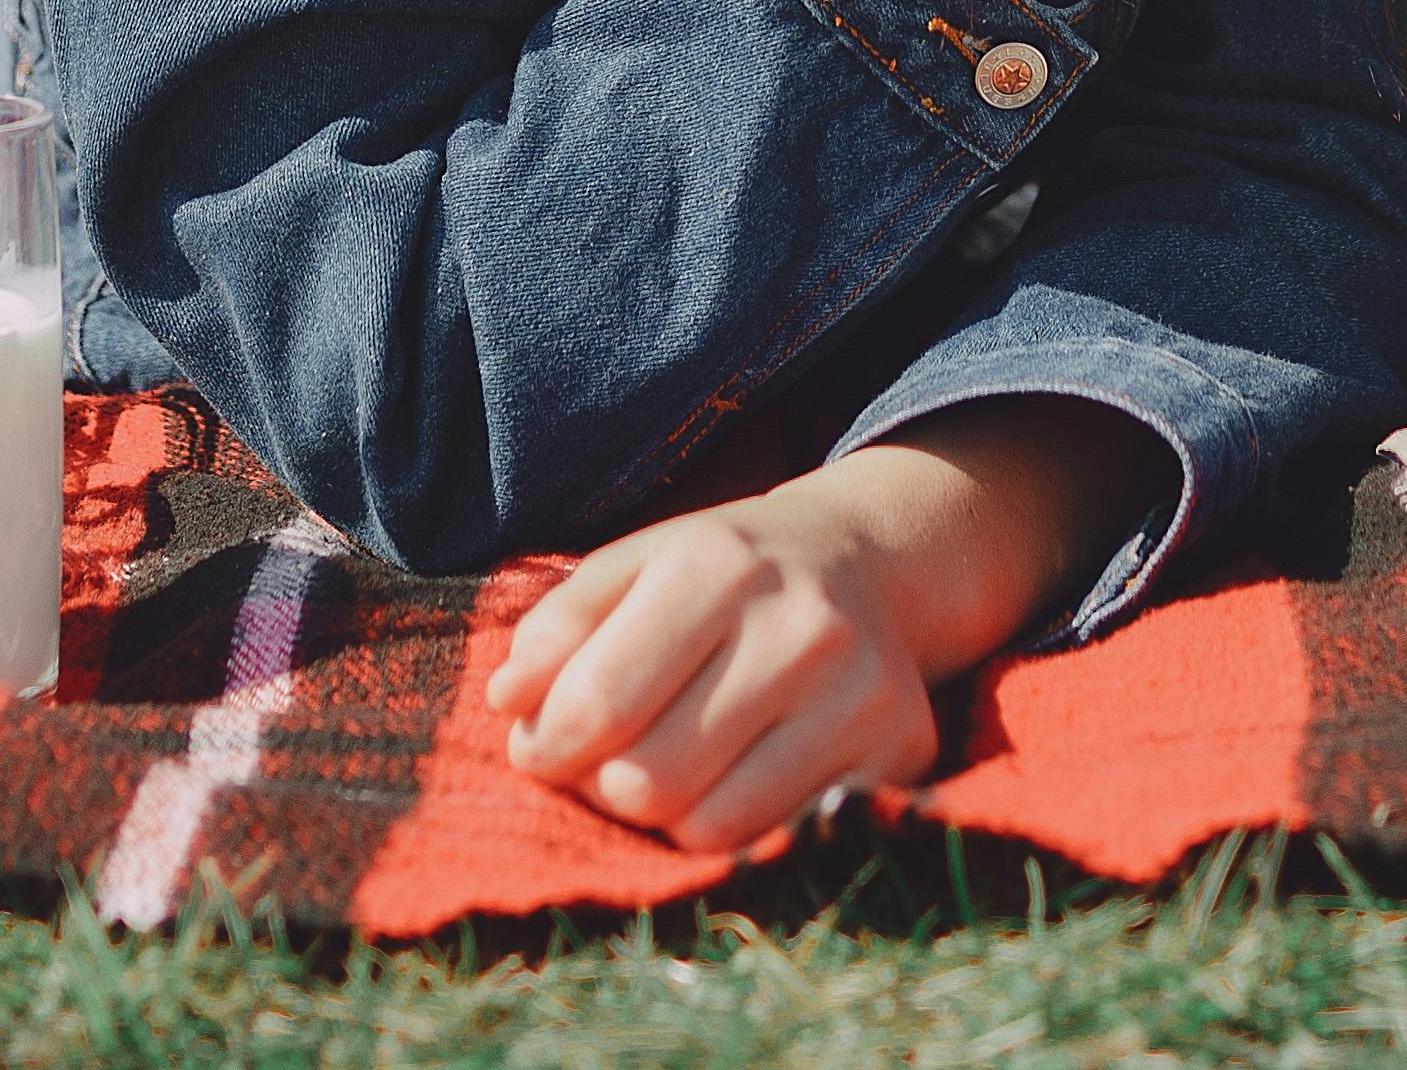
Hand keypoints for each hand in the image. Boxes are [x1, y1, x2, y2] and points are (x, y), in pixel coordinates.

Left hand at [480, 403, 1144, 849]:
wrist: (860, 563)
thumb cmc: (718, 574)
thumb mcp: (629, 566)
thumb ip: (555, 628)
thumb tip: (506, 703)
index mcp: (714, 564)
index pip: (596, 704)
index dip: (545, 747)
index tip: (538, 748)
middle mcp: (798, 625)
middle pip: (648, 782)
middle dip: (602, 786)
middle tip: (601, 765)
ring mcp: (858, 693)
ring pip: (708, 829)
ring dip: (664, 817)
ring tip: (665, 771)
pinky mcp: (900, 750)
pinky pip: (774, 843)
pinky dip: (731, 829)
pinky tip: (728, 782)